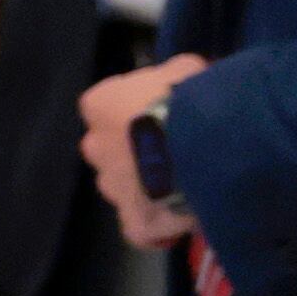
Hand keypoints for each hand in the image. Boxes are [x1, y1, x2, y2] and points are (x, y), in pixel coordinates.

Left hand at [78, 54, 208, 250]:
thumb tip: (179, 81)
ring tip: (186, 181)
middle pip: (112, 149)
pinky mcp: (134, 224)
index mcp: (100, 105)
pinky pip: (145, 227)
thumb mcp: (186, 69)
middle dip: (135, 149)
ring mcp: (112, 189)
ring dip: (148, 185)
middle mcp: (95, 147)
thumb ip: (173, 76)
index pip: (107, 104)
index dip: (135, 107)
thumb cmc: (187, 99)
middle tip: (174, 146)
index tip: (163, 109)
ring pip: (126, 188)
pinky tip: (188, 214)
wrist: (201, 146)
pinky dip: (162, 224)